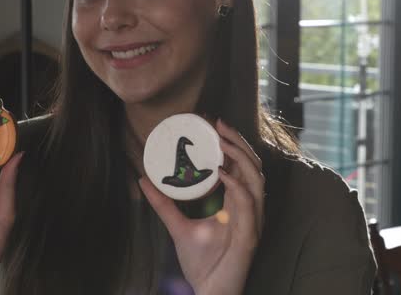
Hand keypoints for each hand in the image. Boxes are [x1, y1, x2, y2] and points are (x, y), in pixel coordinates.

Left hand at [138, 119, 263, 294]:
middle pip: (254, 165)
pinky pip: (248, 202)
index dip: (233, 143)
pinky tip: (222, 172)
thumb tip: (143, 180)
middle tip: (218, 123)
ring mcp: (253, 220)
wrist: (209, 292)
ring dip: (241, 156)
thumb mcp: (177, 226)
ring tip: (222, 141)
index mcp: (237, 203)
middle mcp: (249, 208)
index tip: (213, 124)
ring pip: (257, 178)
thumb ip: (164, 204)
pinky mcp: (250, 234)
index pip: (242, 165)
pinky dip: (238, 184)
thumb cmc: (201, 264)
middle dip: (239, 141)